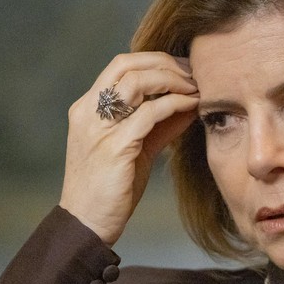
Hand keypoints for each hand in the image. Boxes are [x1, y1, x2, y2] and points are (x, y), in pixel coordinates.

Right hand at [59, 52, 197, 244]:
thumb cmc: (112, 188)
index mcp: (88, 109)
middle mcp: (89, 113)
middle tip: (194, 73)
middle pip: (127, 66)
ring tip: (195, 87)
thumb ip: (157, 125)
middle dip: (165, 63)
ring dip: (171, 80)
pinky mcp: (114, 148)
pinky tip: (191, 106)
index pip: (120, 66)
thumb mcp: (134, 149)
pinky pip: (148, 114)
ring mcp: (99, 129)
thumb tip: (189, 104)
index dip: (154, 60)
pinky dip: (173, 104)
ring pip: (136, 83)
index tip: (183, 68)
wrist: (88, 223)